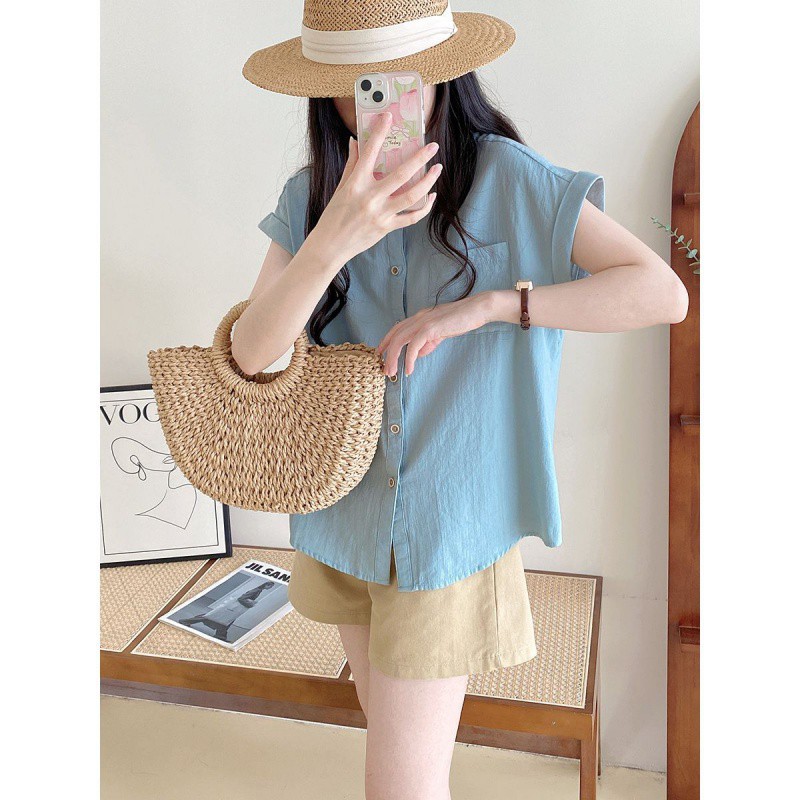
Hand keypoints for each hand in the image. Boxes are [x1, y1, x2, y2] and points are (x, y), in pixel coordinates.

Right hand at [306, 113, 441, 265]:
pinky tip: (431, 197)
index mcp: (356, 184)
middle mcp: (370, 198)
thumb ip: (351, 164)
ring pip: (412, 197)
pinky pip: (411, 218)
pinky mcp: (386, 228)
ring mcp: (380, 214)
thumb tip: (355, 142)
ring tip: (437, 169)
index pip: (369, 152)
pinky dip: (424, 208)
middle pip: (401, 175)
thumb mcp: (340, 188)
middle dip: (420, 158)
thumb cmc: (333, 216)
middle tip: (433, 146)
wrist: (329, 246)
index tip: (388, 116)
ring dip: (428, 182)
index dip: (379, 132)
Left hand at [376, 293, 498, 376]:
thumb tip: (418, 354)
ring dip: (394, 358)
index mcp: (419, 318)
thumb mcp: (440, 333)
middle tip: (385, 370)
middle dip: (387, 354)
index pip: (397, 328)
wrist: (476, 310)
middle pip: (395, 336)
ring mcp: (423, 321)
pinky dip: (410, 359)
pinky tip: (409, 370)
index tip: (380, 354)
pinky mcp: (431, 328)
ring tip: (393, 373)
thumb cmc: (460, 320)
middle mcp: (417, 318)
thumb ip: (428, 342)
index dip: (386, 341)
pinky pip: (414, 345)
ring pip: (400, 340)